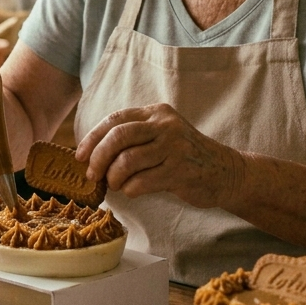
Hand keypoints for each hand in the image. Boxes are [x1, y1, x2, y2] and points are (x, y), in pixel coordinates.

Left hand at [75, 104, 244, 206]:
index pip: (115, 119)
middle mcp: (166, 125)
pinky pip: (142, 181)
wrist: (226, 172)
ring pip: (128, 160)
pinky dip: (130, 190)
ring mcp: (175, 147)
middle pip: (119, 136)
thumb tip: (90, 154)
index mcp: (156, 113)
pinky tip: (132, 191)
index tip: (79, 155)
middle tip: (91, 174)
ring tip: (115, 185)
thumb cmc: (184, 157)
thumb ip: (132, 139)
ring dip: (114, 177)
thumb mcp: (161, 136)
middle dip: (98, 157)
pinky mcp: (181, 171)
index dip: (92, 138)